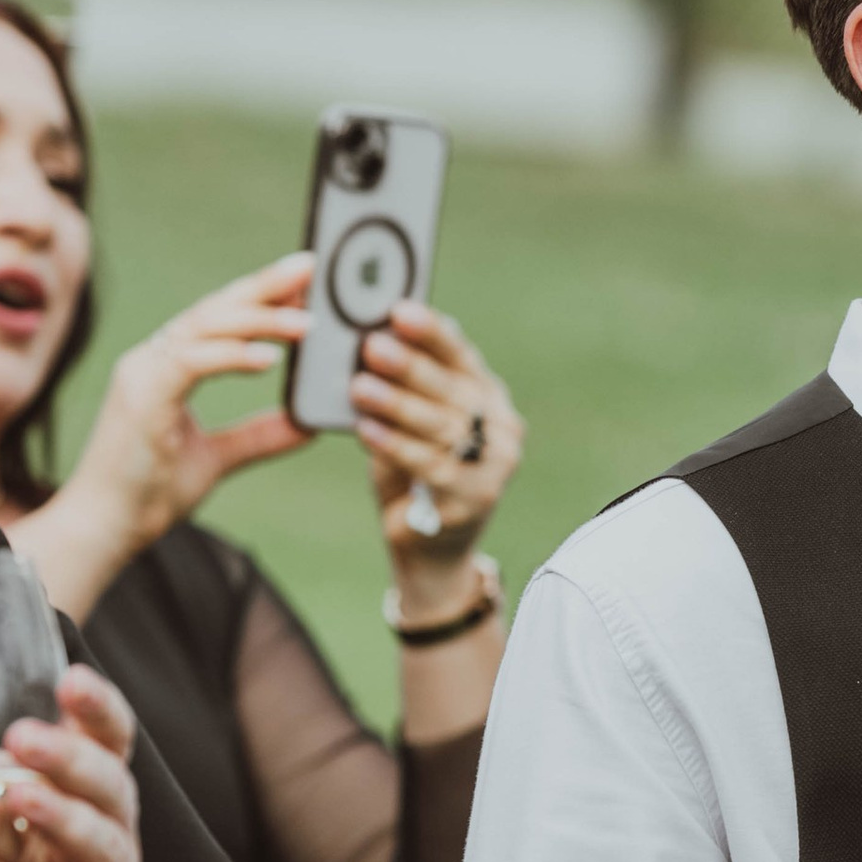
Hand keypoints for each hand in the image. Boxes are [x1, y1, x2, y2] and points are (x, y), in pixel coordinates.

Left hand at [0, 666, 141, 861]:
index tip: (72, 679)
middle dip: (69, 758)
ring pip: (103, 847)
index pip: (107, 739)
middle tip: (21, 737)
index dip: (97, 708)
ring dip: (67, 820)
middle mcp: (109, 830)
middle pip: (110, 786)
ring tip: (22, 799)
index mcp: (88, 791)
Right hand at [26, 256, 312, 615]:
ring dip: (260, 319)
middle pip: (214, 309)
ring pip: (206, 328)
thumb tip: (306, 422)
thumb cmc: (147, 494)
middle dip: (264, 286)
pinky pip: (192, 362)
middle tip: (311, 265)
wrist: (105, 529)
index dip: (259, 296)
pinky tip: (270, 359)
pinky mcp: (141, 394)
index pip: (218, 319)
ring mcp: (142, 372)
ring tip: (308, 319)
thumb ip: (259, 436)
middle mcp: (152, 360)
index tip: (303, 280)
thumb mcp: (219, 459)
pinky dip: (233, 356)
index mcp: (166, 367)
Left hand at [358, 304, 523, 614]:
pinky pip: (431, 466)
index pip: (461, 355)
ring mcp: (494, 465)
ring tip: (359, 387)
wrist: (432, 551)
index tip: (398, 309)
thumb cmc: (413, 474)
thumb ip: (397, 389)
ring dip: (397, 404)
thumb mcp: (405, 424)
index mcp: (487, 396)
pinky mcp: (475, 499)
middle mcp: (501, 427)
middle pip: (453, 388)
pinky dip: (395, 445)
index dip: (431, 332)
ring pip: (442, 426)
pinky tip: (366, 430)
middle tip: (372, 344)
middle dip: (410, 365)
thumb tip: (364, 342)